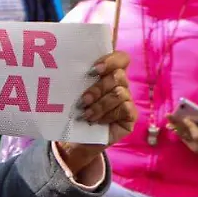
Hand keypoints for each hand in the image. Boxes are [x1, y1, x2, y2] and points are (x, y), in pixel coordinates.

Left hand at [55, 51, 136, 176]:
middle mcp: (120, 84)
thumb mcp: (73, 91)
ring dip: (100, 104)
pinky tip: (97, 121)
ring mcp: (127, 99)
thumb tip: (67, 64)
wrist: (74, 138)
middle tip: (83, 100)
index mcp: (107, 73)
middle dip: (98, 88)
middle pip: (118, 75)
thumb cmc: (72, 111)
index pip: (121, 58)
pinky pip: (125, 108)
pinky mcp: (130, 115)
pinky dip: (108, 114)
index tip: (93, 70)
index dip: (111, 60)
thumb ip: (78, 77)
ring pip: (120, 93)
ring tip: (86, 113)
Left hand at [169, 117, 197, 171]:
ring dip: (175, 128)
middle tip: (168, 115)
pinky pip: (184, 139)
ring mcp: (195, 148)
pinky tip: (174, 126)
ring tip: (168, 119)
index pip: (197, 135)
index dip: (190, 127)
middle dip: (177, 124)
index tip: (185, 118)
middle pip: (186, 134)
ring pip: (183, 136)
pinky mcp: (193, 148)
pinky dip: (179, 132)